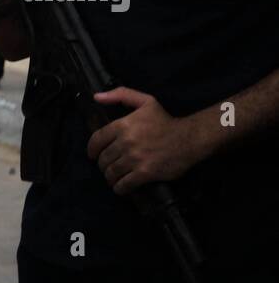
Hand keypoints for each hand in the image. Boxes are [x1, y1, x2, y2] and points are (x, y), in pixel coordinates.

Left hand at [86, 88, 212, 194]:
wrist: (190, 138)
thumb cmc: (165, 120)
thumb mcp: (145, 101)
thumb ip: (121, 95)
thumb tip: (96, 97)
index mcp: (123, 125)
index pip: (96, 140)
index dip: (92, 150)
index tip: (93, 155)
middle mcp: (126, 142)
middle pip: (103, 159)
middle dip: (103, 164)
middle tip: (108, 166)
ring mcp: (135, 159)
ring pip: (111, 173)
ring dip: (110, 177)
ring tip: (113, 177)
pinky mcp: (145, 173)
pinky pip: (124, 184)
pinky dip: (120, 188)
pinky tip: (121, 186)